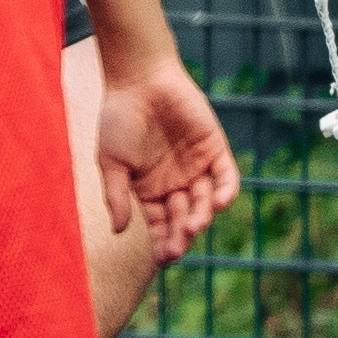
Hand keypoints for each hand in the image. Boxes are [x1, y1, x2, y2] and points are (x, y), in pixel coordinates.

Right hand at [93, 47, 239, 251]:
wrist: (138, 78)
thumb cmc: (118, 118)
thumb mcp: (110, 161)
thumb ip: (116, 195)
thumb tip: (119, 230)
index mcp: (149, 190)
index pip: (161, 225)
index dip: (163, 243)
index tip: (164, 259)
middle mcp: (175, 183)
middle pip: (184, 218)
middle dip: (182, 235)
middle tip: (178, 247)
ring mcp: (196, 167)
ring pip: (205, 202)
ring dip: (202, 216)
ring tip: (194, 225)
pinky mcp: (214, 150)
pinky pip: (227, 177)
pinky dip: (226, 191)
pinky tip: (218, 202)